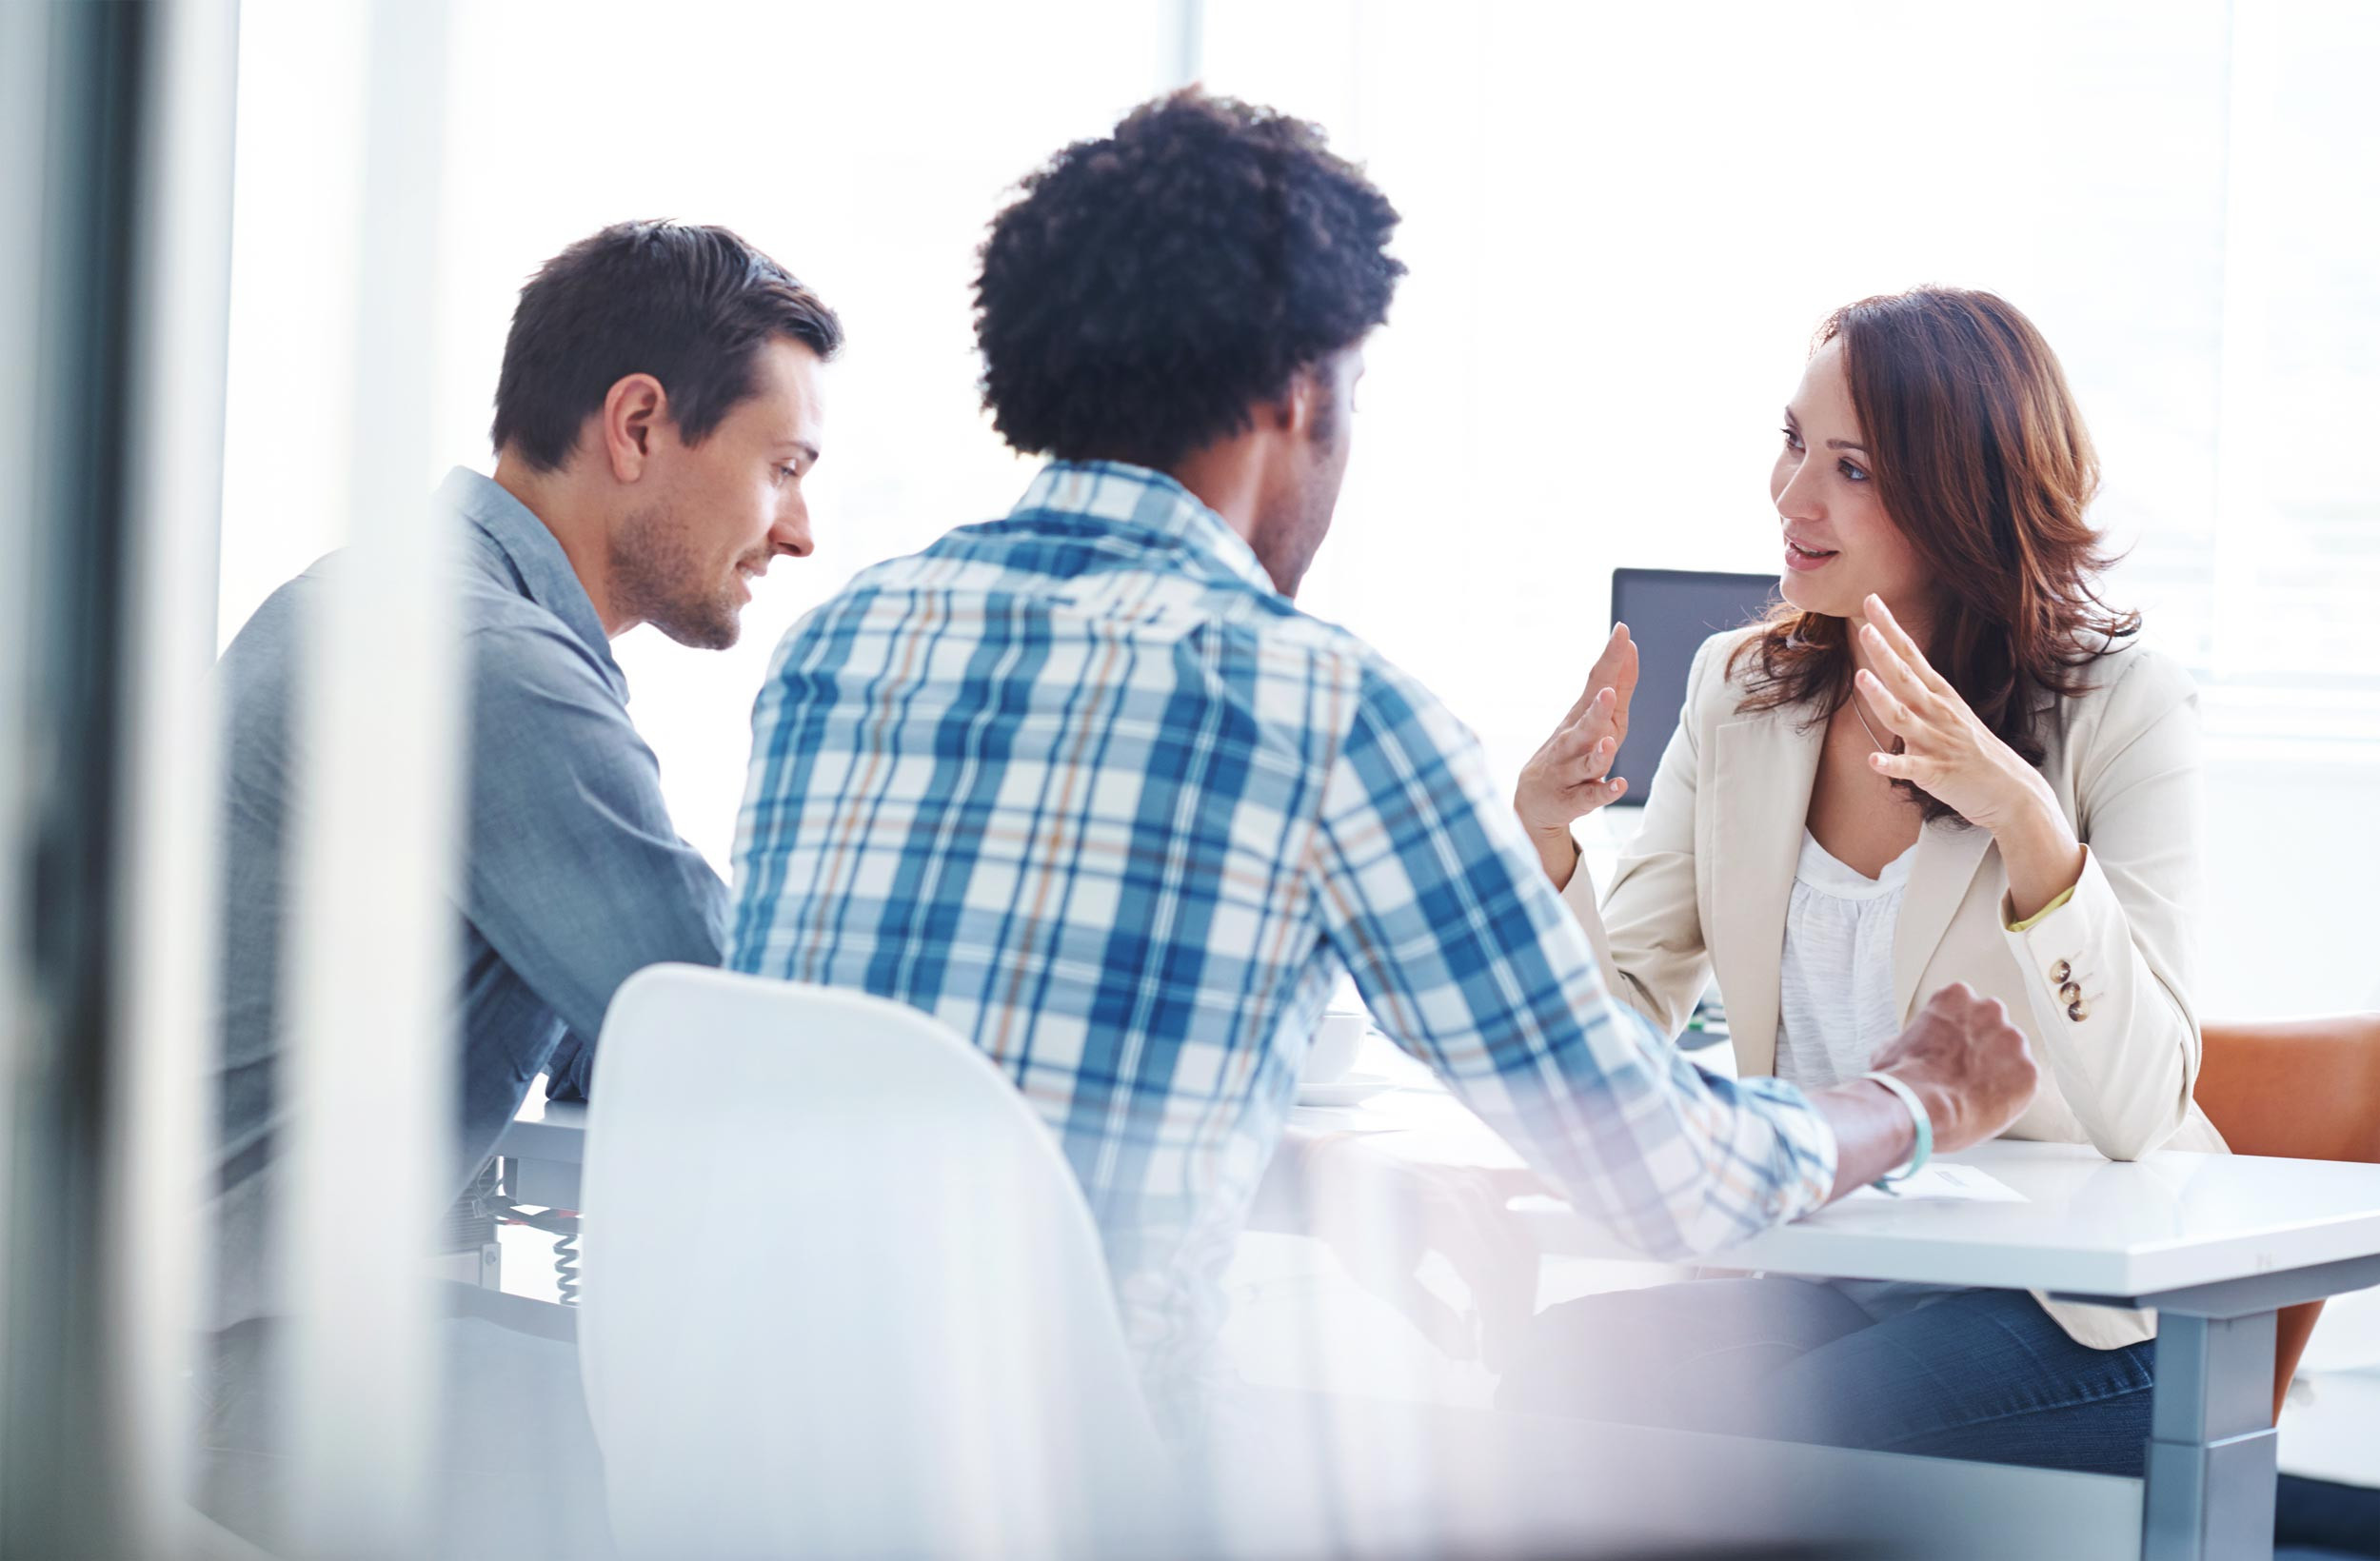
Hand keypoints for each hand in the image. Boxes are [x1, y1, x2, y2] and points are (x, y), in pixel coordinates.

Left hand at [1294, 1138, 1546, 1369]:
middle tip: (1504, 1354)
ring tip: (1512, 1321)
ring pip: (1521, 1239)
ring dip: (1524, 1283)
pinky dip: (1549, 1190)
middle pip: (1513, 1265)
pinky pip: (1524, 1181)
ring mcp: (1476, 1181)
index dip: (1500, 1326)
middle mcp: (1470, 1196)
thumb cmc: (1352, 1224)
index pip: (1492, 1282)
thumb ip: (1426, 1313)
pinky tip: (1570, 1201)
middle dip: (1513, 1314)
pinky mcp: (1477, 1172)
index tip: (1496, 1361)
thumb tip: (1464, 1352)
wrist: (1333, 1174)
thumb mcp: (1380, 1276)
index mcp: (1446, 1219)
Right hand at [1513, 625, 1638, 867]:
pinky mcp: (1572, 800)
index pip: (1597, 683)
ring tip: (1607, 740)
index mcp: (1581, 716)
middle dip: (1597, 709)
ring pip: (1584, 760)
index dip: (1610, 659)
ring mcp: (1569, 771)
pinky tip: (1618, 784)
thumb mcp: (1595, 717)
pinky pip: (1589, 797)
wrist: (1532, 801)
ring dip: (1597, 751)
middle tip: (1608, 691)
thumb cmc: (1571, 751)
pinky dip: (1603, 792)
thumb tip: (1631, 646)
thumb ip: (1617, 684)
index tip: (1622, 631)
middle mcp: (1571, 741)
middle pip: (1585, 723)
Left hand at [1851, 595, 2056, 835]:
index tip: (1872, 601)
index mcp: (1940, 696)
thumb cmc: (1975, 753)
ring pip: (1904, 717)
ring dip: (1882, 698)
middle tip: (1865, 628)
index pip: (1912, 654)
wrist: (2012, 791)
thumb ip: (1919, 696)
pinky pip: (1911, 768)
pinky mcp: (1936, 773)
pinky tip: (1873, 760)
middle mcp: (1938, 714)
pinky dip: (1892, 764)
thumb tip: (1888, 674)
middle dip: (1885, 654)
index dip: (1891, 629)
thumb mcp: (1950, 714)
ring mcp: (1937, 743)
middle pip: (1906, 679)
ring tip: (1861, 678)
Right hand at [1866, 981, 2039, 1153]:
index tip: (1951, 1048)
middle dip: (1984, 1046)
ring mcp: (2013, 1042)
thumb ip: (1916, 1037)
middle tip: (1964, 1071)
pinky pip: (2024, 1083)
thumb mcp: (1893, 1044)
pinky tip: (1985, 1105)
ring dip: (1999, 1070)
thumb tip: (1913, 1046)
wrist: (1918, 1107)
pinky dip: (2010, 1095)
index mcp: (1956, 997)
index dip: (1958, 1032)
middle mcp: (1990, 1011)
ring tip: (1974, 1093)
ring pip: (2012, 1054)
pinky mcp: (2028, 1073)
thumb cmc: (1902, 1078)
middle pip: (1994, 1026)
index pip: (1966, 1007)